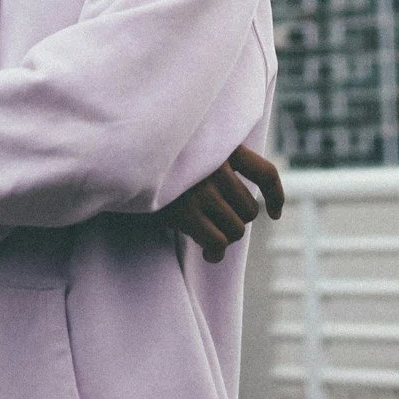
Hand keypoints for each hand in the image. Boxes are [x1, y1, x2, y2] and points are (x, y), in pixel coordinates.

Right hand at [158, 145, 284, 263]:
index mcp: (223, 147)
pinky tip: (207, 252)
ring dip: (225, 238)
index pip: (265, 173)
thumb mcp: (193, 153)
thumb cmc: (160, 163)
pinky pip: (217, 241)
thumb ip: (218, 169)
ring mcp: (202, 188)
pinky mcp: (185, 211)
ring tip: (208, 235)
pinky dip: (215, 251)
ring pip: (236, 228)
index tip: (275, 214)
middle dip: (236, 223)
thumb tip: (247, 212)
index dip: (276, 196)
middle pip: (250, 210)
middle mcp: (217, 166)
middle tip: (217, 225)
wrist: (122, 162)